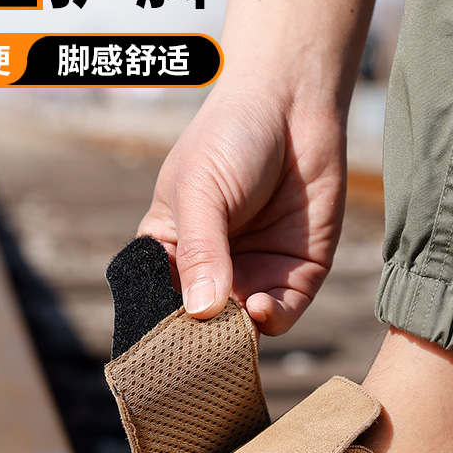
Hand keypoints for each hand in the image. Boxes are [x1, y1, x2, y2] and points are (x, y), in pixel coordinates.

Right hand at [137, 76, 345, 334]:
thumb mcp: (200, 191)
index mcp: (170, 253)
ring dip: (237, 338)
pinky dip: (270, 321)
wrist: (294, 103)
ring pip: (242, 331)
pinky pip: (281, 315)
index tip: (162, 347)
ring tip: (231, 327)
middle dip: (202, 344)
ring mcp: (253, 275)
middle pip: (201, 329)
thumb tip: (200, 312)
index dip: (160, 330)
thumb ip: (199, 251)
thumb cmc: (230, 137)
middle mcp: (210, 273)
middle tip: (201, 349)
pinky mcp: (295, 275)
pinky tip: (260, 308)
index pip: (158, 307)